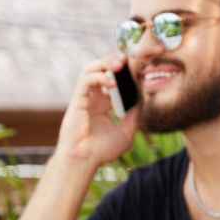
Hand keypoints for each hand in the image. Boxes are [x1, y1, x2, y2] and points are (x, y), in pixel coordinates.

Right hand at [54, 54, 140, 169]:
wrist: (84, 160)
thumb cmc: (101, 151)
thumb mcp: (126, 133)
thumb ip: (134, 116)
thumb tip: (143, 100)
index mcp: (104, 105)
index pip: (115, 81)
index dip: (126, 73)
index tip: (141, 69)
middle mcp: (94, 98)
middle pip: (103, 70)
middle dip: (115, 61)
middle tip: (130, 59)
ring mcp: (85, 98)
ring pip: (92, 69)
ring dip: (106, 63)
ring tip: (120, 64)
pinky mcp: (77, 99)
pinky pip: (86, 79)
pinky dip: (99, 76)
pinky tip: (112, 82)